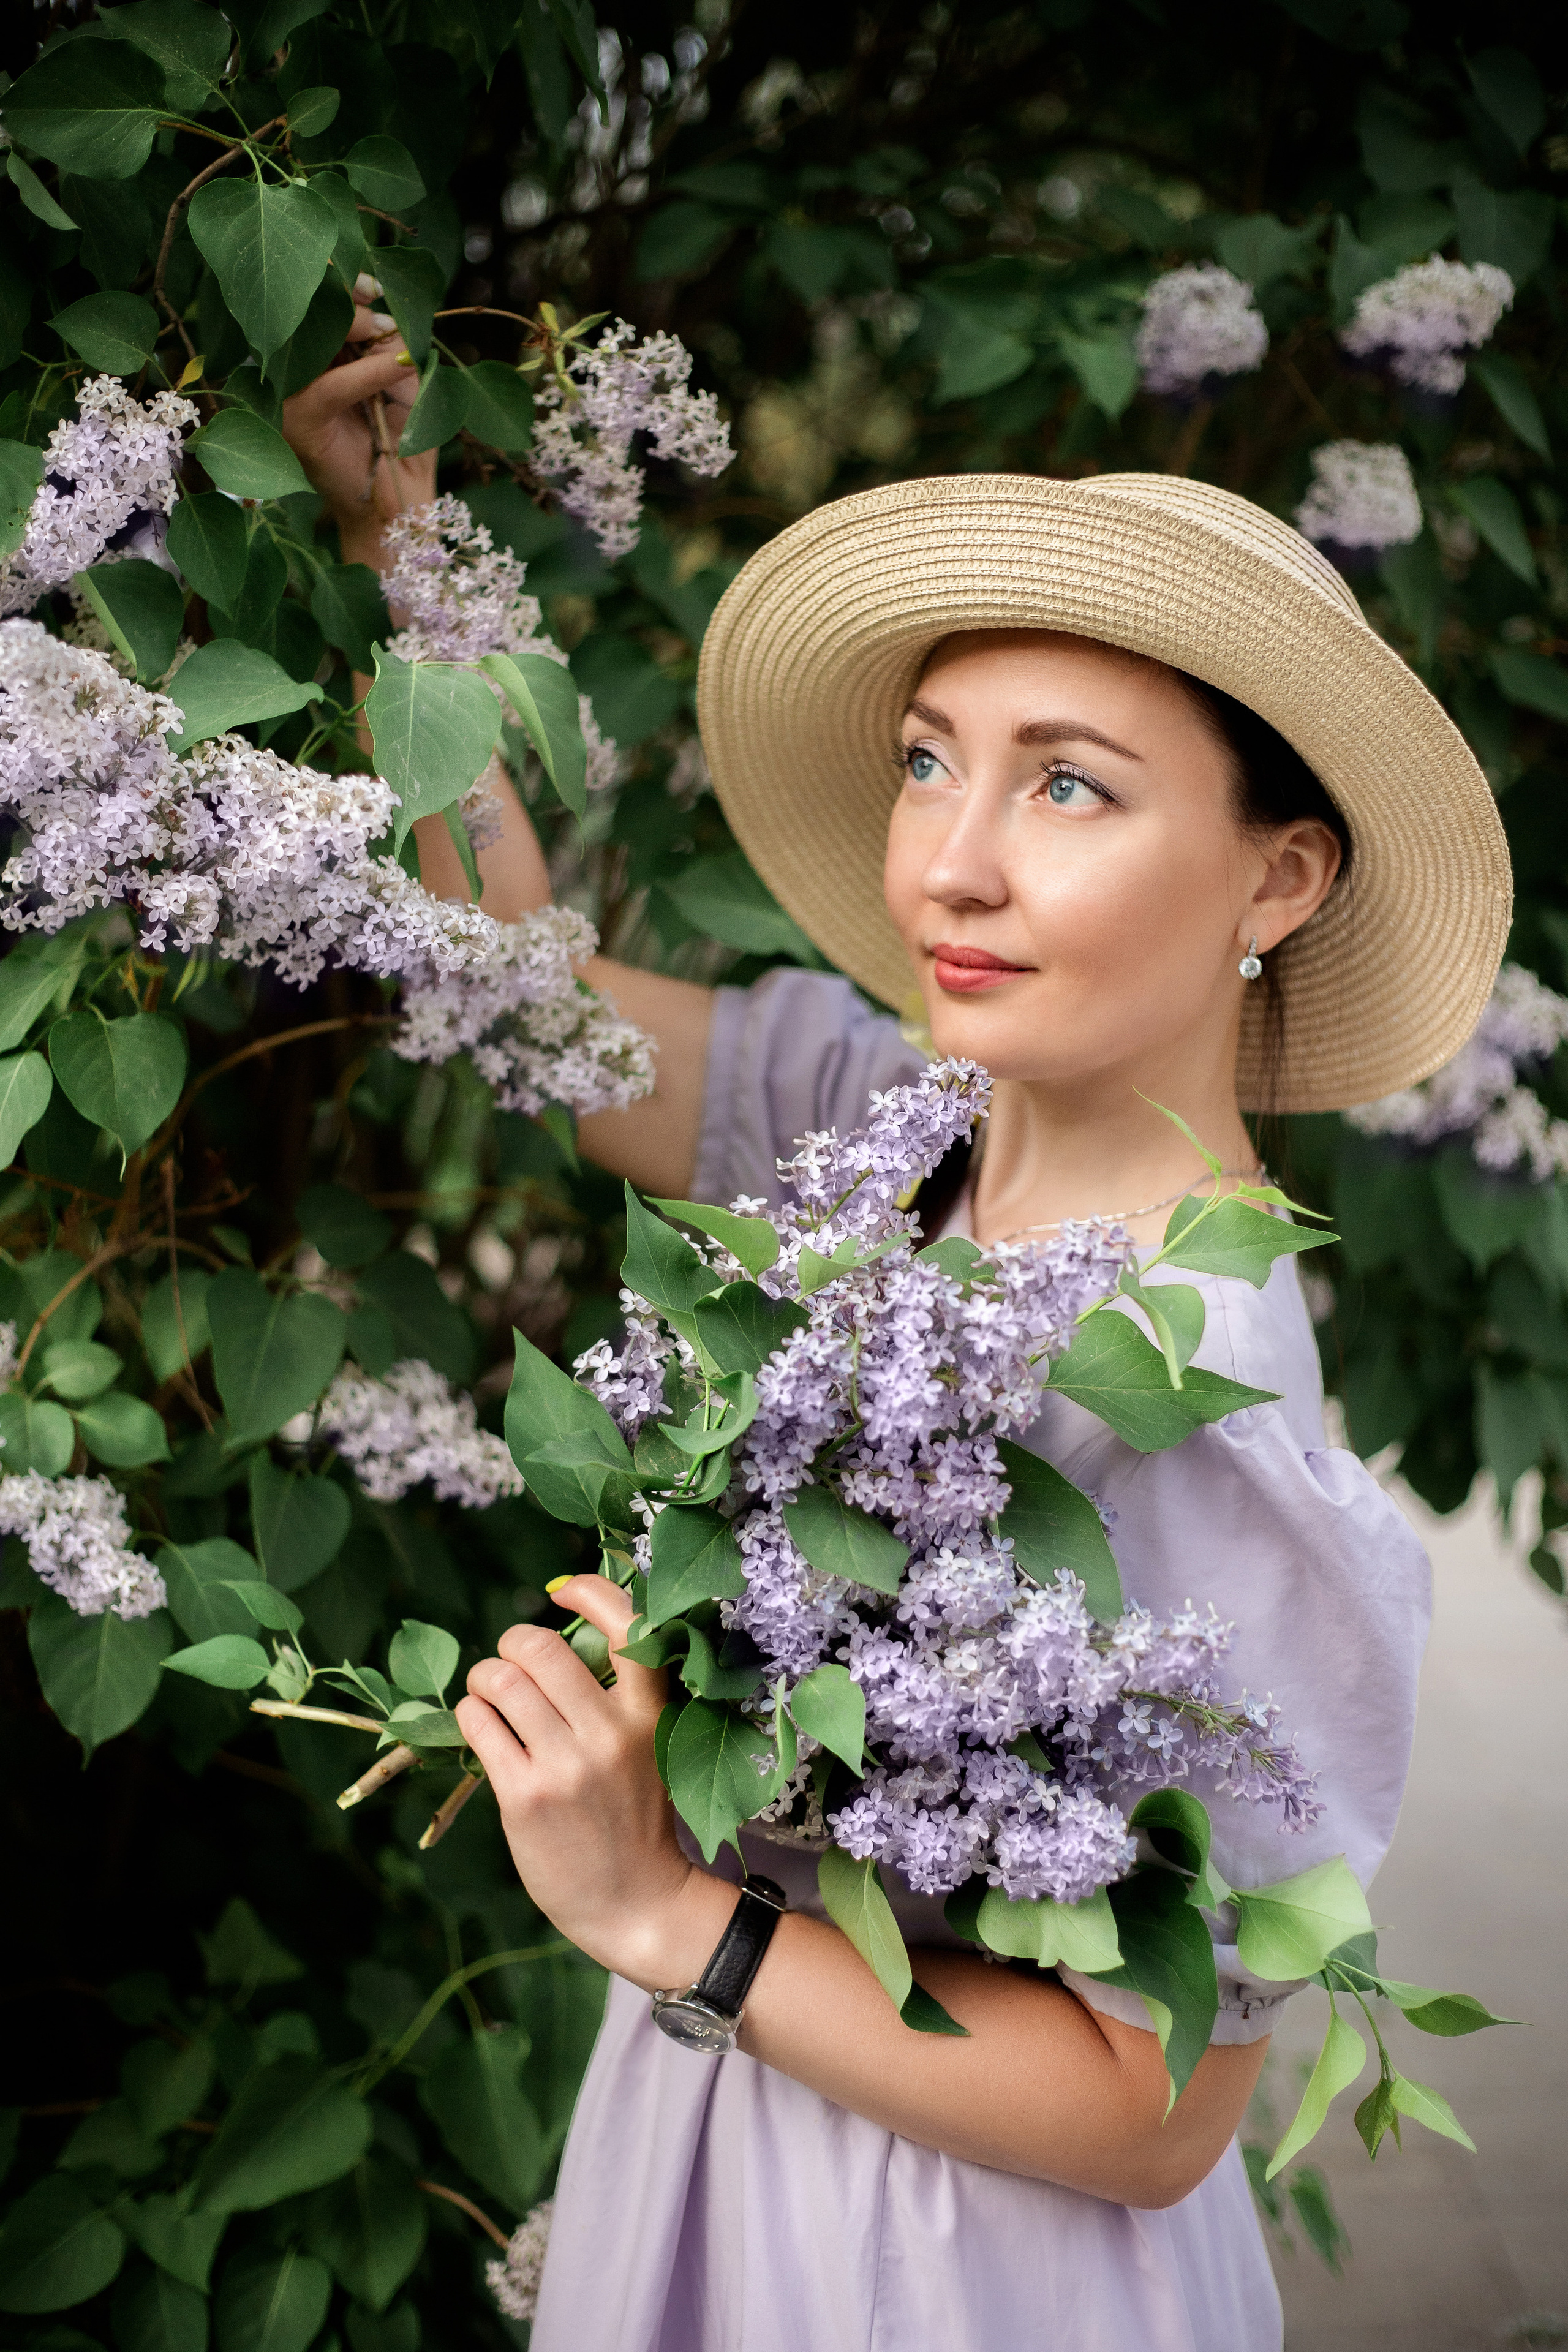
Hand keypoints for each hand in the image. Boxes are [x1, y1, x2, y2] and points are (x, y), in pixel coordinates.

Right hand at [279, 281, 433, 561]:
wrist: (399, 503)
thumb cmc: (403, 440)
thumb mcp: (404, 377)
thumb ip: (390, 339)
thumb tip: (381, 301)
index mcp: (318, 354)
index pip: (319, 306)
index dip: (344, 288)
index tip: (377, 286)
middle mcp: (295, 370)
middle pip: (310, 314)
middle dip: (350, 303)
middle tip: (382, 315)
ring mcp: (290, 395)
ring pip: (314, 341)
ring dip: (356, 329)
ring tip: (389, 336)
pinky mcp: (298, 422)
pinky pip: (330, 386)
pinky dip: (368, 372)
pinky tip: (399, 365)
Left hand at [456, 1576, 726, 1987]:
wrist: (634, 1902)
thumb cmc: (633, 1817)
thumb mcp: (647, 1746)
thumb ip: (615, 1697)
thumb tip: (552, 1638)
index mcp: (649, 1714)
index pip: (626, 1625)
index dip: (589, 1591)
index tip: (562, 1593)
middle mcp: (609, 1734)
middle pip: (540, 1647)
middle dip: (512, 1642)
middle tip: (510, 1661)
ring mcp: (566, 1766)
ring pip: (501, 1681)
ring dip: (484, 1677)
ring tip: (488, 1694)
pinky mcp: (525, 1797)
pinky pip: (478, 1724)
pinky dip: (470, 1714)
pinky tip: (480, 1725)